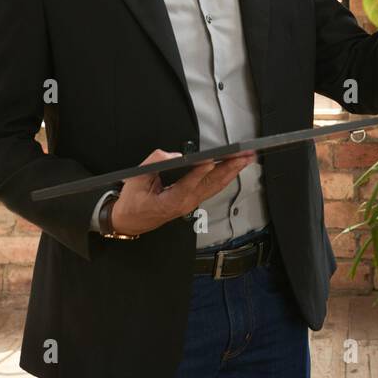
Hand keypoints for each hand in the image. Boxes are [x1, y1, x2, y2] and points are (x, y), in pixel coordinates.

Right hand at [108, 148, 255, 236]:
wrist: (131, 221)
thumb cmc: (133, 202)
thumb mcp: (135, 181)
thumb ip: (153, 164)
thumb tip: (172, 156)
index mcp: (170, 202)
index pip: (187, 185)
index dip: (199, 173)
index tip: (210, 161)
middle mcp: (186, 203)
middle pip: (210, 184)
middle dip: (229, 168)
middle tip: (243, 155)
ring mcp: (193, 202)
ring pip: (216, 185)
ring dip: (233, 171)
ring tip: (247, 158)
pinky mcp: (195, 199)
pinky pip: (214, 187)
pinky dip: (226, 175)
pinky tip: (235, 167)